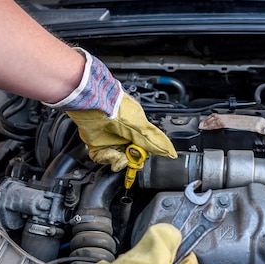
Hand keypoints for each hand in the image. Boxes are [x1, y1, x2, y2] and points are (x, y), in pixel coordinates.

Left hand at [43, 48, 175, 171]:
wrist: (94, 102)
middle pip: (128, 157)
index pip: (142, 149)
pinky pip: (101, 158)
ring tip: (115, 153)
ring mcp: (108, 139)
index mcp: (135, 129)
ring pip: (115, 159)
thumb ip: (155, 142)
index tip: (141, 161)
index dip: (141, 157)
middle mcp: (122, 134)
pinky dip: (104, 157)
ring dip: (116, 159)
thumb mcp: (141, 127)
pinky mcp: (95, 143)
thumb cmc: (117, 108)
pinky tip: (107, 151)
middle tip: (127, 158)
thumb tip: (170, 152)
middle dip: (128, 160)